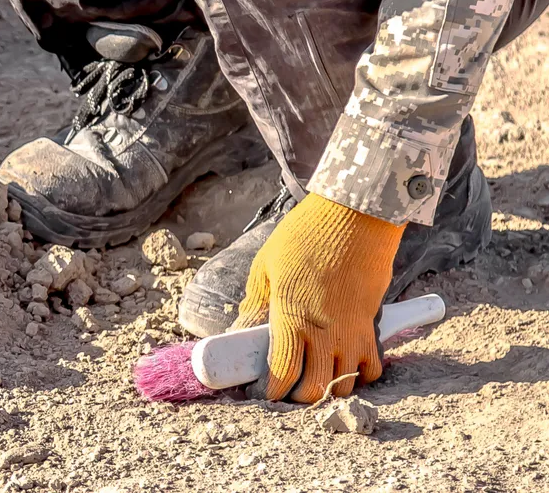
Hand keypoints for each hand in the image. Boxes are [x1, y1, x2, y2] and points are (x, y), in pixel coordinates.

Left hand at [232, 193, 404, 401]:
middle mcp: (324, 333)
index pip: (282, 374)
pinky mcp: (373, 325)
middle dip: (298, 396)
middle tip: (286, 386)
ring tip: (313, 375)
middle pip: (315, 389)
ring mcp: (352, 332)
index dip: (272, 391)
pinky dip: (359, 374)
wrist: (357, 216)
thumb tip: (240, 332)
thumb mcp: (266, 266)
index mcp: (291, 318)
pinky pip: (372, 367)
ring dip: (328, 387)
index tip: (264, 391)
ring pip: (346, 384)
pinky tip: (343, 363)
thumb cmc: (305, 236)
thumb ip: (254, 304)